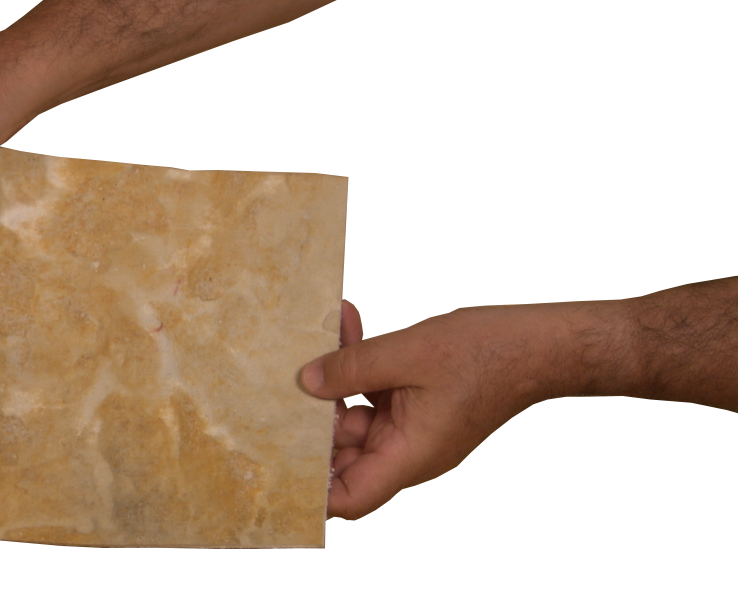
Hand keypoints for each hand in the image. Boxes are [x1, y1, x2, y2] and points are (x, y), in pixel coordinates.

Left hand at [301, 301, 560, 517]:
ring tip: (323, 333)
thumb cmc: (486, 355)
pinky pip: (373, 393)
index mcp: (409, 454)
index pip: (350, 497)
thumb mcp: (410, 354)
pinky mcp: (413, 405)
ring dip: (335, 378)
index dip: (315, 484)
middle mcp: (406, 450)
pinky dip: (359, 364)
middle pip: (343, 455)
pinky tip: (347, 324)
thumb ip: (354, 367)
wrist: (536, 345)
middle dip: (315, 417)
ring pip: (354, 417)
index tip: (286, 448)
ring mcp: (410, 428)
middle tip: (293, 374)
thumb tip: (306, 381)